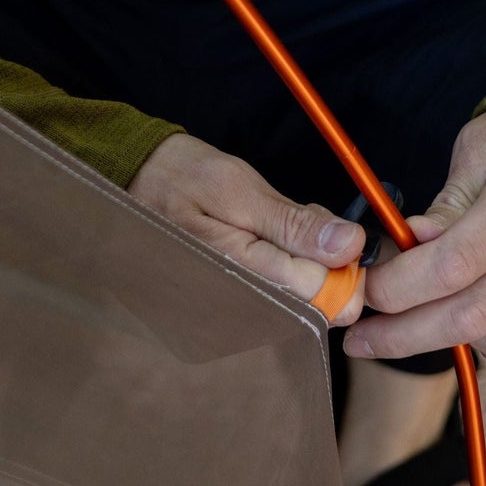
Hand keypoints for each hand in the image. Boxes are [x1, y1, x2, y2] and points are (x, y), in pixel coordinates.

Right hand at [129, 133, 366, 323]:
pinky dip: (291, 261)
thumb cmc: (182, 179)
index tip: (333, 227)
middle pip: (318, 305)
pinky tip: (272, 235)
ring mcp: (237, 307)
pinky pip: (282, 291)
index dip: (343, 262)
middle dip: (327, 262)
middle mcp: (240, 304)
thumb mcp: (238, 188)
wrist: (134, 182)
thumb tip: (351, 245)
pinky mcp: (237, 301)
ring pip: (304, 297)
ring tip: (278, 222)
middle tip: (303, 219)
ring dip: (308, 258)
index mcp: (241, 275)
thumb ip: (293, 223)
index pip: (322, 295)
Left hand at [345, 107, 485, 374]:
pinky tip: (477, 321)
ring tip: (429, 313)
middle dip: (403, 334)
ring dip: (453, 339)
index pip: (453, 266)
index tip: (365, 291)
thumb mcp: (483, 144)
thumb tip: (408, 246)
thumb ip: (447, 202)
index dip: (399, 287)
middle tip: (362, 338)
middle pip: (470, 316)